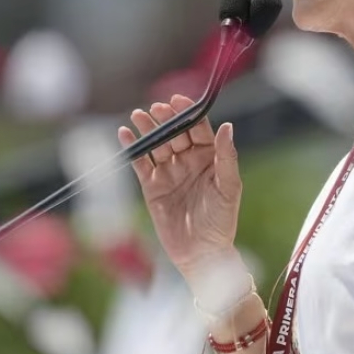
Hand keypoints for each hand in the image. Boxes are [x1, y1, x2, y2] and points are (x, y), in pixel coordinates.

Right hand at [117, 94, 243, 277]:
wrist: (201, 253)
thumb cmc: (221, 221)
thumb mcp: (229, 188)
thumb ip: (227, 157)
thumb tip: (227, 126)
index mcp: (210, 157)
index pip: (198, 128)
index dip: (188, 113)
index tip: (178, 101)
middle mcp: (188, 161)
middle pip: (175, 132)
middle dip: (165, 119)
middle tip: (156, 109)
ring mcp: (169, 172)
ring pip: (156, 144)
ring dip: (147, 129)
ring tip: (138, 115)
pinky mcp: (152, 186)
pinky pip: (140, 163)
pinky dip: (132, 148)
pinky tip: (125, 134)